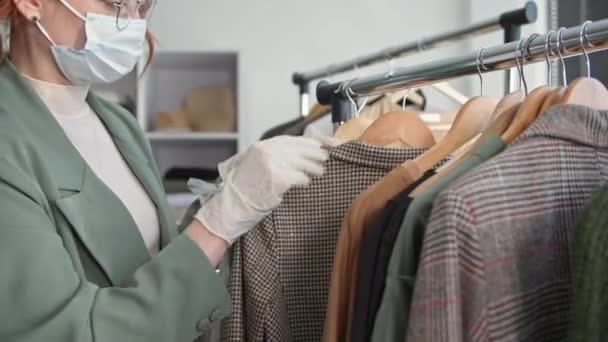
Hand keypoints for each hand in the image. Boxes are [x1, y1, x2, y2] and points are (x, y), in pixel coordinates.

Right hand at [193, 135, 330, 243]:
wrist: (231, 205)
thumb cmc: (243, 189)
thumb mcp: (254, 164)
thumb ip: (273, 156)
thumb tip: (298, 154)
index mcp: (262, 146)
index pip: (293, 139)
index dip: (311, 141)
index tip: (324, 143)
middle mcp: (267, 150)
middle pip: (301, 147)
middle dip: (316, 153)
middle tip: (326, 157)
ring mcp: (273, 163)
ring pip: (303, 162)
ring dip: (314, 168)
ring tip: (320, 172)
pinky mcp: (278, 178)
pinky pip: (300, 177)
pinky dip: (305, 181)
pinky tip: (307, 183)